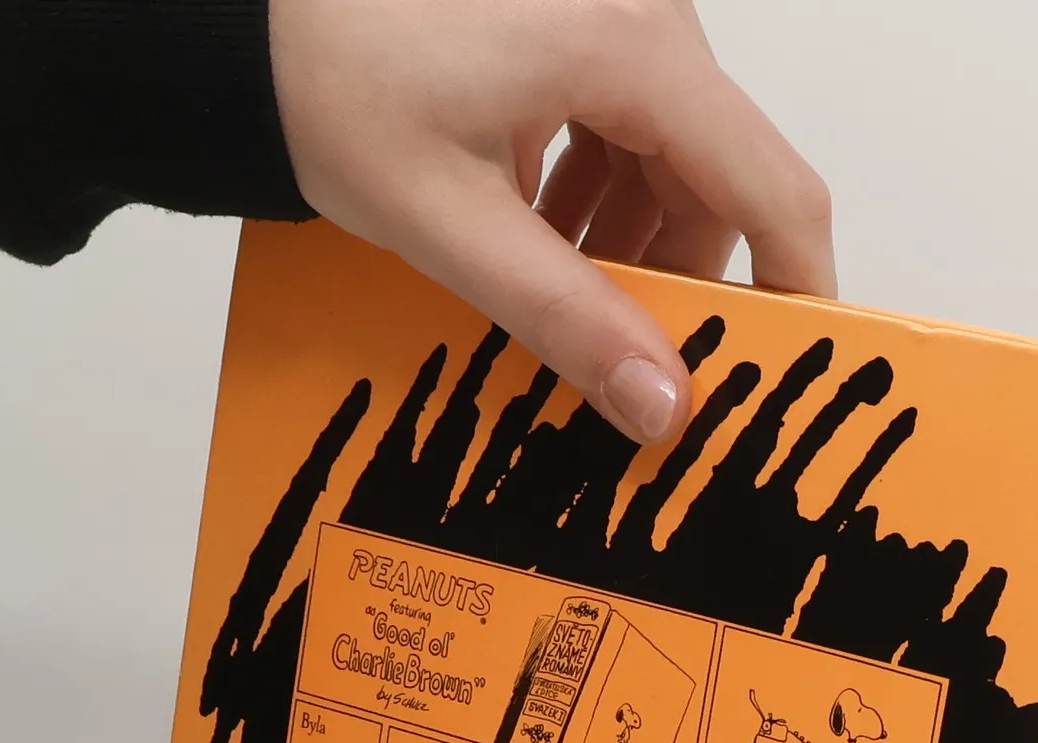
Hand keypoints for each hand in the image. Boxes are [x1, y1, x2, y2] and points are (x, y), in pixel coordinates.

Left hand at [268, 0, 834, 443]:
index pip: (773, 187)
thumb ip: (568, 319)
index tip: (790, 370)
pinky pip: (625, 120)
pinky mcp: (575, 13)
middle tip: (624, 359)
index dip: (795, 288)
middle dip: (680, 277)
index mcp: (632, 47)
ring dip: (627, 240)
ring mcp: (611, 7)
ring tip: (549, 289)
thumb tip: (663, 408)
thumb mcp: (451, 225)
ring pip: (671, 157)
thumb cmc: (330, 86)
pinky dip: (595, 190)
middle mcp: (645, 12)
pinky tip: (533, 229)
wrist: (242, 11)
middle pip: (720, 178)